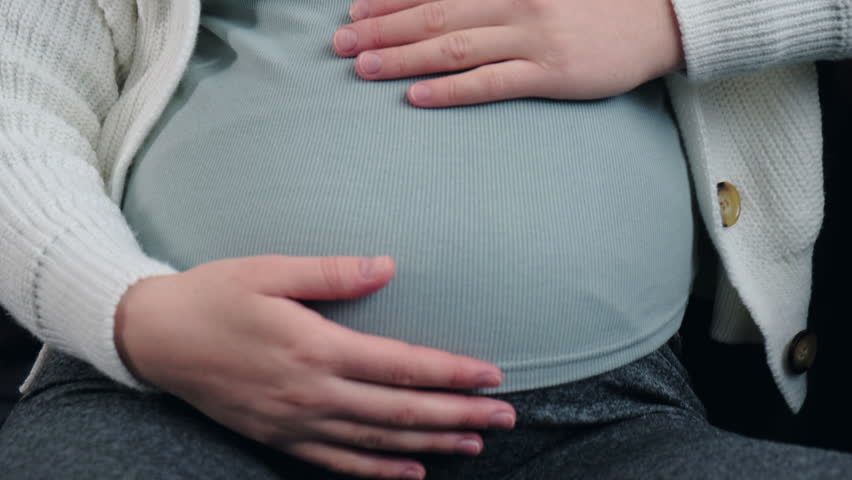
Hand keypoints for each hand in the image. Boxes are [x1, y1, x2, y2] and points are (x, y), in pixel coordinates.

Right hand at [115, 255, 514, 478]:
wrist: (156, 338)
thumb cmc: (215, 295)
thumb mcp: (269, 271)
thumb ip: (333, 273)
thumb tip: (389, 266)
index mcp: (316, 347)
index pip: (402, 367)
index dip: (452, 373)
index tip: (493, 375)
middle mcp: (312, 393)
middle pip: (402, 412)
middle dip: (460, 413)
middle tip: (507, 415)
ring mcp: (296, 423)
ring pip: (379, 443)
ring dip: (433, 444)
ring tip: (476, 441)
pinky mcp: (280, 438)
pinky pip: (339, 463)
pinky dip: (381, 472)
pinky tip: (413, 474)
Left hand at [333, 0, 684, 106]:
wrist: (659, 19)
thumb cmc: (595, 2)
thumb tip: (452, 3)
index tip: (354, 10)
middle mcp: (515, 2)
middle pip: (434, 16)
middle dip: (382, 29)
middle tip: (339, 44)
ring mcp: (532, 38)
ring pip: (453, 48)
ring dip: (403, 58)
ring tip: (362, 68)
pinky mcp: (550, 73)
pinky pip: (491, 83)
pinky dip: (450, 90)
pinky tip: (416, 96)